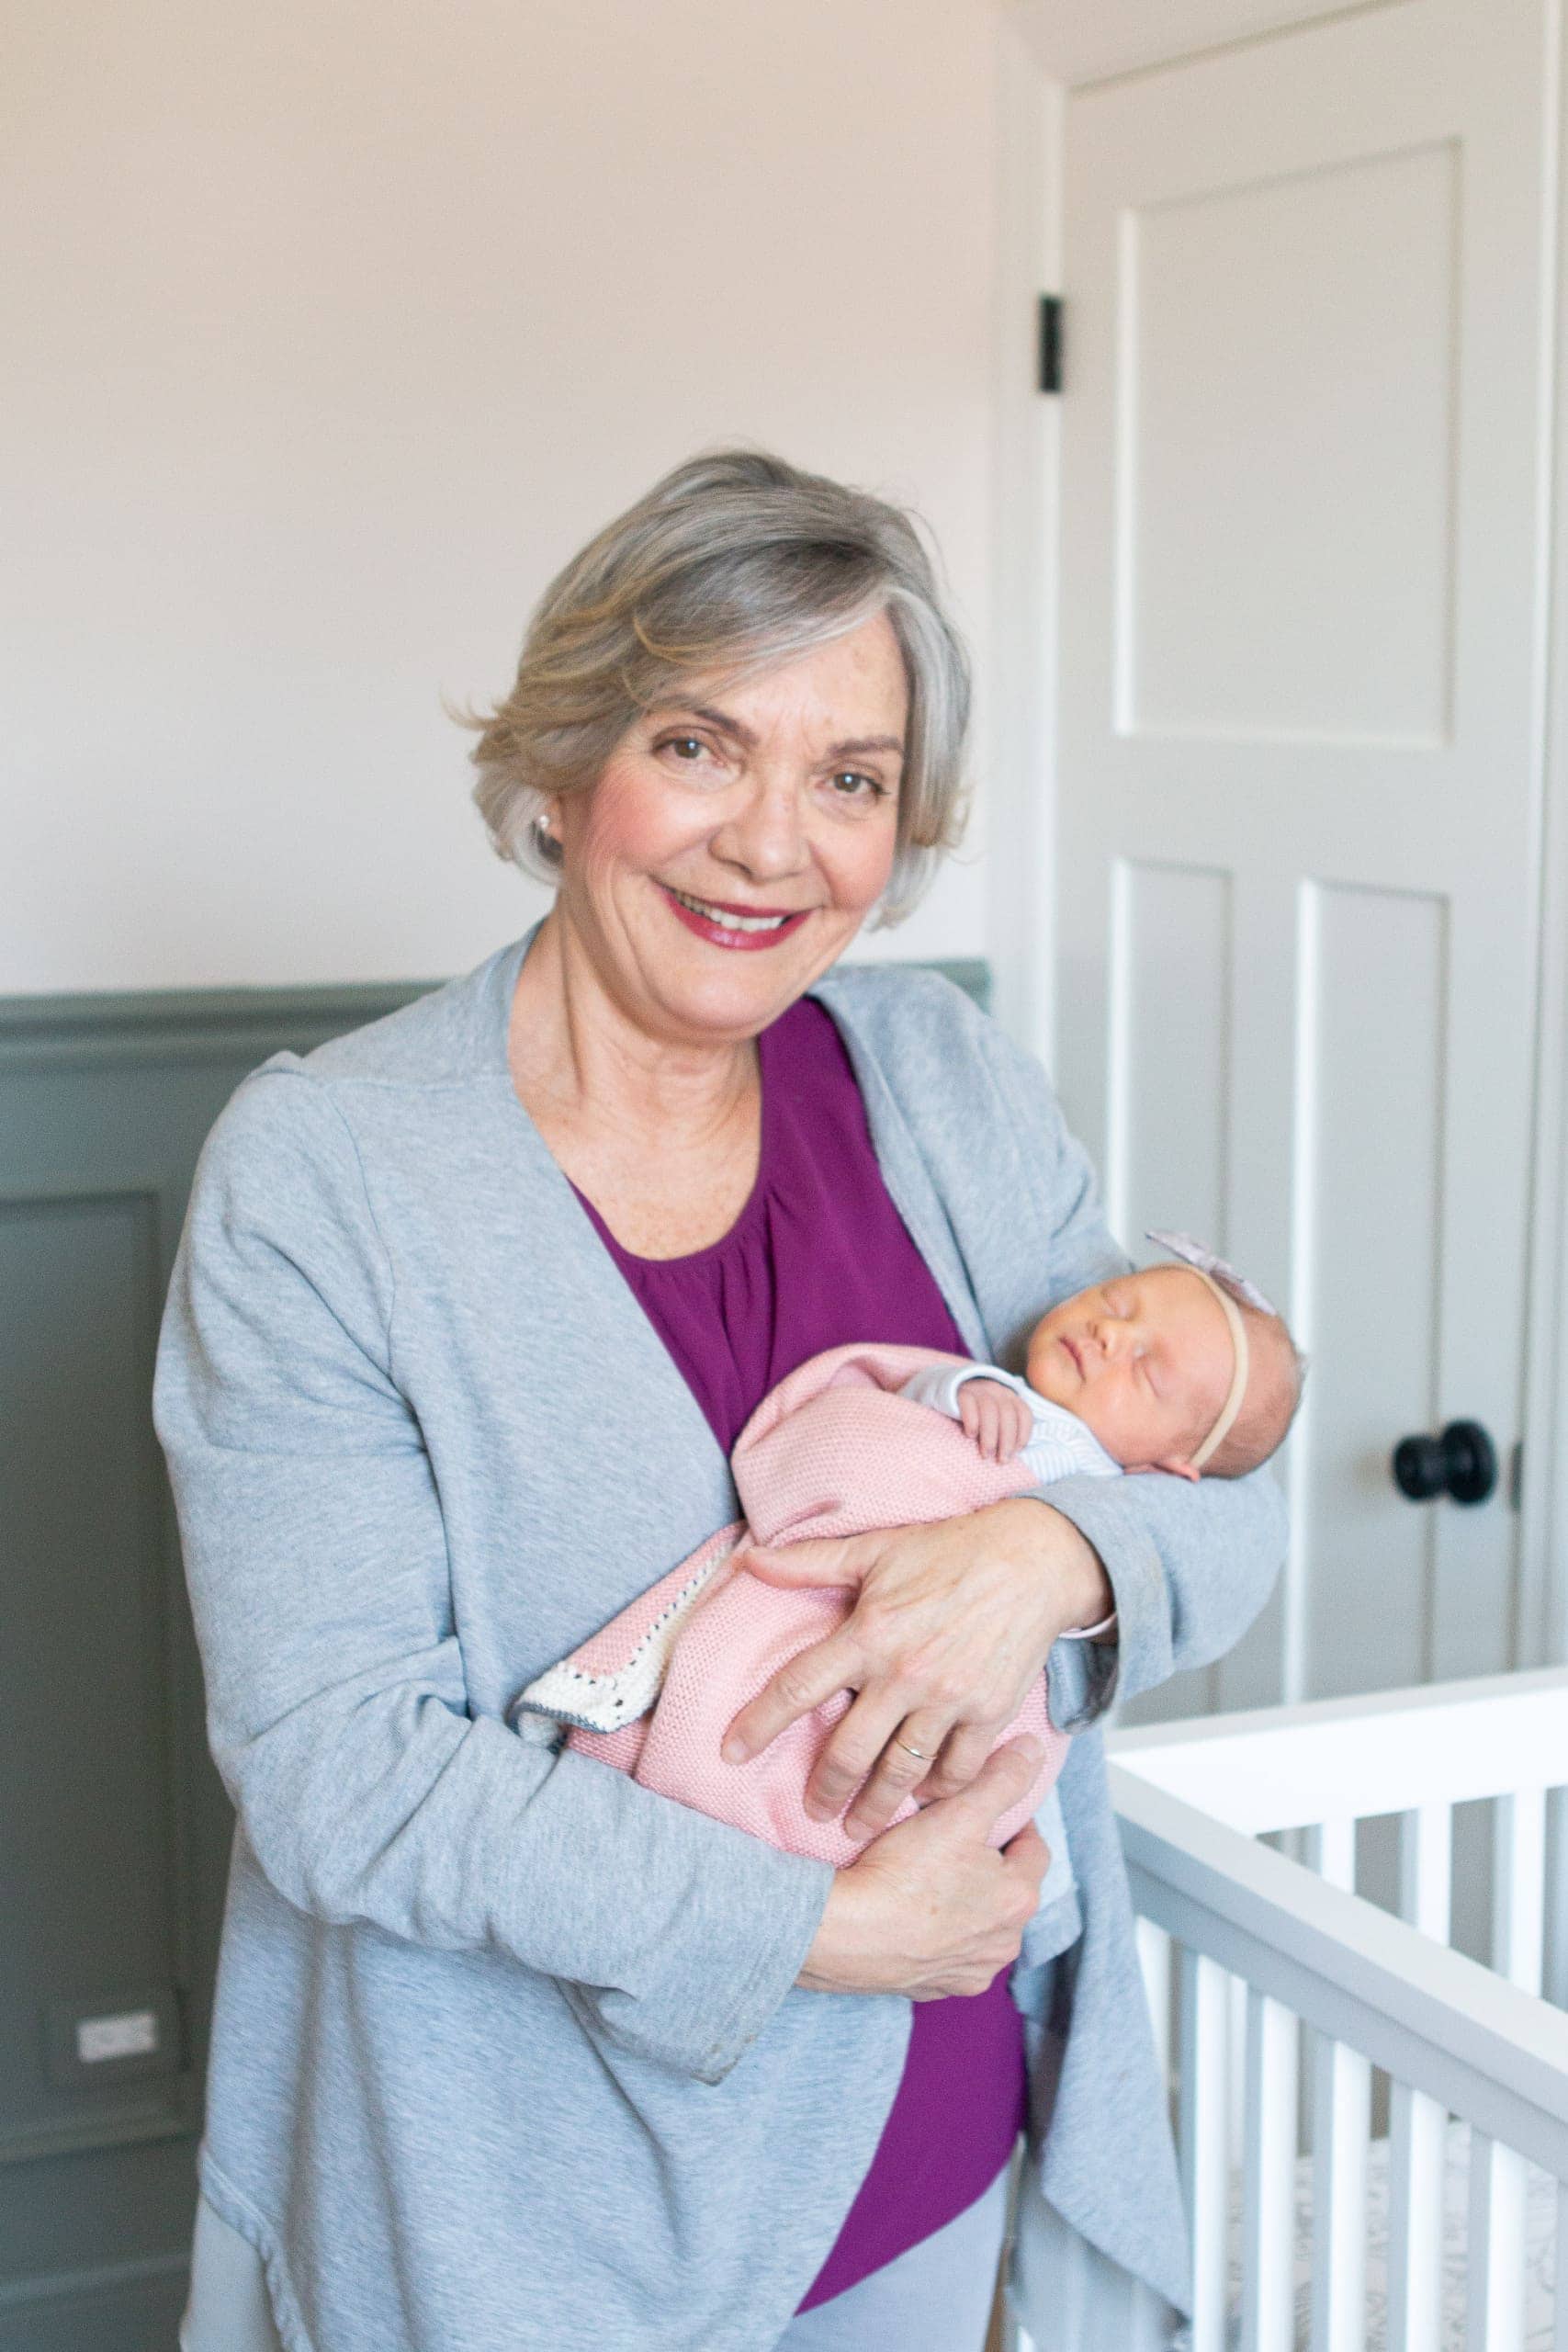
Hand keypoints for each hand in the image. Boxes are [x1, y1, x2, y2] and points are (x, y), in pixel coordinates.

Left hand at [722, 1498, 1111, 1838]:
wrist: (1031, 1561)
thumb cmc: (948, 1550)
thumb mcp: (875, 1549)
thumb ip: (810, 1562)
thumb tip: (752, 1559)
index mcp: (866, 1634)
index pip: (797, 1688)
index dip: (758, 1725)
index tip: (730, 1754)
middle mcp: (903, 1673)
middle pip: (848, 1751)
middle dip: (824, 1790)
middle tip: (814, 1811)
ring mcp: (948, 1698)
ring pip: (901, 1773)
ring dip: (876, 1806)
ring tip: (860, 1825)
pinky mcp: (988, 1713)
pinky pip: (957, 1770)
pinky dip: (938, 1791)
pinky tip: (924, 1798)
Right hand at [798, 1738, 1050, 1997]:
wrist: (844, 1933)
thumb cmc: (904, 1874)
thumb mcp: (959, 1811)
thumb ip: (1001, 1779)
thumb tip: (1034, 1750)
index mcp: (1018, 1900)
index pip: (1033, 1848)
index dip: (1012, 1822)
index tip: (987, 1808)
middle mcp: (1003, 1944)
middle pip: (1005, 1889)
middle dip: (986, 1864)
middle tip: (951, 1838)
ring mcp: (967, 1972)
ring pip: (976, 1925)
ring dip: (962, 1903)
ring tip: (925, 1875)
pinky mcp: (931, 1989)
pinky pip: (943, 1953)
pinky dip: (933, 1934)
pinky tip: (907, 1913)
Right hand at [957, 1378, 1033, 1462]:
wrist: (950, 1392)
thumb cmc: (977, 1413)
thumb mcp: (995, 1416)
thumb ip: (1004, 1428)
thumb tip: (1012, 1454)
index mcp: (1009, 1397)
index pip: (1024, 1413)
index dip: (1024, 1434)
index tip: (1017, 1451)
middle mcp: (996, 1390)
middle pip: (1007, 1414)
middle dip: (1007, 1440)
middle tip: (1002, 1460)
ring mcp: (978, 1389)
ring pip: (989, 1411)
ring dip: (990, 1436)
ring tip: (986, 1454)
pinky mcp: (961, 1392)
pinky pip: (969, 1405)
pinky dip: (972, 1422)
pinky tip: (971, 1435)